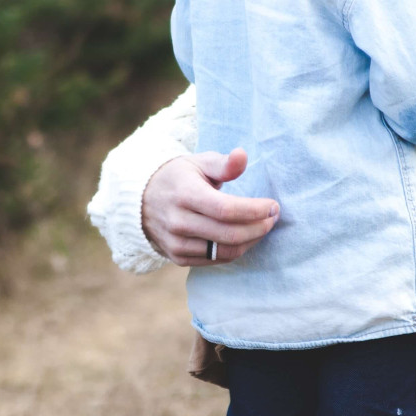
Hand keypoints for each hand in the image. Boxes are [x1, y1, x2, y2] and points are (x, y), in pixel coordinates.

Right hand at [140, 149, 279, 266]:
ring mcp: (177, 243)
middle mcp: (178, 222)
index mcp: (185, 194)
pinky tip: (245, 237)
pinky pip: (216, 260)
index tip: (273, 206)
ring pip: (225, 251)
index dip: (254, 210)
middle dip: (259, 227)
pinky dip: (236, 250)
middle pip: (229, 234)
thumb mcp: (198, 163)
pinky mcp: (178, 258)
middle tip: (273, 217)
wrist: (142, 201)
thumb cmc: (179, 178)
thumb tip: (242, 156)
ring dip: (251, 241)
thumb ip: (223, 164)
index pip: (226, 210)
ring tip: (262, 227)